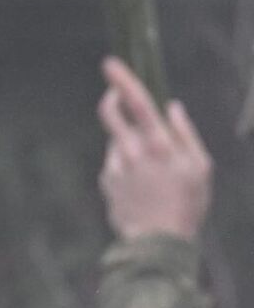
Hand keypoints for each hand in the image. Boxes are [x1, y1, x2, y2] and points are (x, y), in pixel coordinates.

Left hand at [98, 57, 212, 241]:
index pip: (137, 103)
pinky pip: (115, 162)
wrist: (157, 243)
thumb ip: (185, 133)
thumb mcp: (200, 166)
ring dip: (128, 140)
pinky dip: (125, 162)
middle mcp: (132, 153)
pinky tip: (141, 183)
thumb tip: (172, 107)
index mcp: (159, 144)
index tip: (109, 64)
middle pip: (111, 114)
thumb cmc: (187, 204)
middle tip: (117, 95)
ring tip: (152, 167)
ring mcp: (115, 168)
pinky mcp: (106, 183)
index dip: (122, 81)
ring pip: (117, 140)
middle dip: (112, 99)